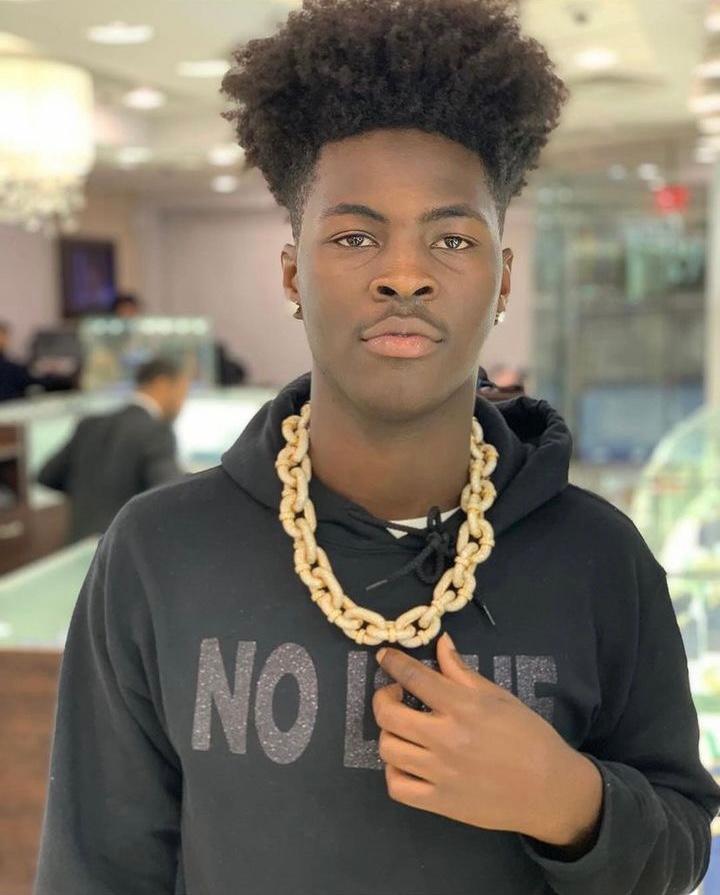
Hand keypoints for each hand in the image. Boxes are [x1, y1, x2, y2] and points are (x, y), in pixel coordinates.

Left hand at [373, 632, 602, 848]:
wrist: (550, 790)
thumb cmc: (529, 737)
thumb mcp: (499, 696)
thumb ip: (462, 671)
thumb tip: (441, 643)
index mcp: (463, 707)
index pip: (414, 677)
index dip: (393, 663)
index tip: (385, 657)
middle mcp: (446, 739)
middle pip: (388, 715)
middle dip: (383, 697)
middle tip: (395, 694)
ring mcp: (440, 774)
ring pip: (388, 749)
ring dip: (389, 733)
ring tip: (404, 728)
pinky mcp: (440, 803)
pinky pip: (397, 787)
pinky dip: (393, 771)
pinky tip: (407, 761)